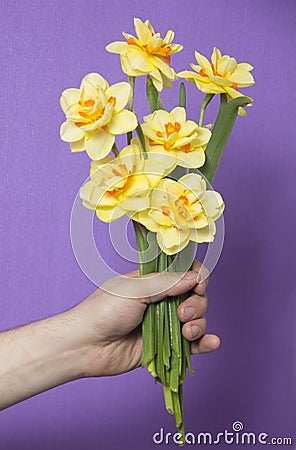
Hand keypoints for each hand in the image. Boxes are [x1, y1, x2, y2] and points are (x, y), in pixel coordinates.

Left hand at [71, 260, 219, 376]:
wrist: (84, 346)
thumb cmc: (103, 311)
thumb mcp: (135, 290)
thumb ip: (166, 283)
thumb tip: (195, 276)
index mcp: (154, 282)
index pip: (185, 273)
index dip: (197, 277)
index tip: (198, 284)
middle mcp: (162, 301)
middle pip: (195, 297)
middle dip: (196, 304)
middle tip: (182, 313)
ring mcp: (164, 325)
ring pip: (196, 319)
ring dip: (199, 323)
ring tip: (186, 331)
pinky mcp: (165, 348)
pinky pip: (192, 345)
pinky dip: (205, 343)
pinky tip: (211, 342)